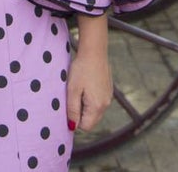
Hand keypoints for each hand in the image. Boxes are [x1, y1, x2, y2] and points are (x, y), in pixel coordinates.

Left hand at [67, 16, 111, 130]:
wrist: (94, 51)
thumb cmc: (81, 69)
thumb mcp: (72, 90)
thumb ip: (72, 110)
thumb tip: (72, 127)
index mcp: (97, 106)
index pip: (86, 126)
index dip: (75, 120)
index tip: (68, 107)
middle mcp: (106, 104)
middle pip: (92, 120)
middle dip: (81, 114)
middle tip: (72, 98)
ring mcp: (109, 97)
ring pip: (95, 111)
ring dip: (85, 106)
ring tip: (79, 90)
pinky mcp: (109, 90)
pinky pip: (99, 102)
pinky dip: (91, 99)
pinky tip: (86, 85)